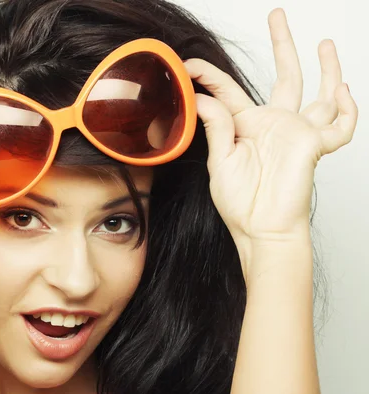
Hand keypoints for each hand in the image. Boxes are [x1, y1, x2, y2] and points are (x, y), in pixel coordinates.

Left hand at [183, 8, 357, 249]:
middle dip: (282, 45)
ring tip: (324, 42)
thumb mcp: (220, 163)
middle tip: (277, 15)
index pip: (228, 92)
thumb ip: (216, 128)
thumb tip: (202, 97)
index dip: (210, 76)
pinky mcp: (315, 146)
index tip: (189, 65)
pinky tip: (341, 90)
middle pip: (284, 77)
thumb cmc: (241, 204)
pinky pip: (341, 125)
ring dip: (326, 68)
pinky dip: (347, 109)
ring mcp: (296, 133)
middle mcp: (273, 124)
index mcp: (245, 127)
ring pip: (318, 93)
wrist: (261, 229)